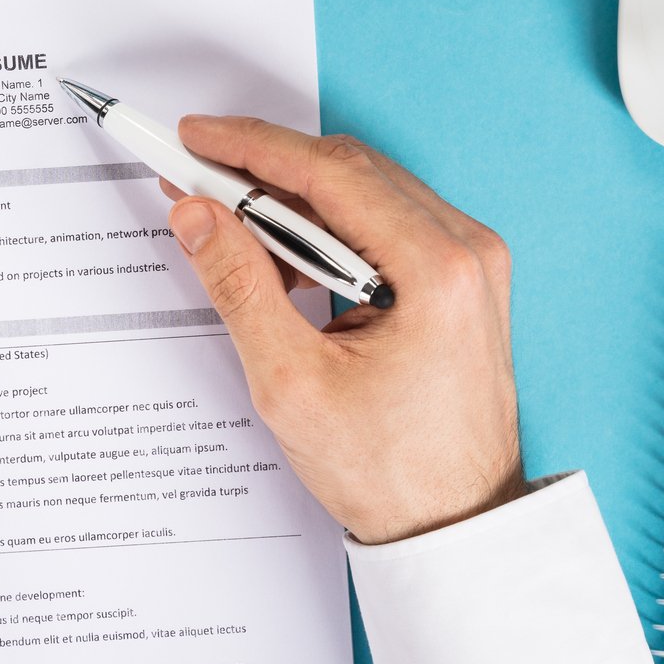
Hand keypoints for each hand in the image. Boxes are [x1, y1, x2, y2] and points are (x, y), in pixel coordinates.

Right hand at [164, 117, 524, 544]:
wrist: (455, 526)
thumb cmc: (391, 471)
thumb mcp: (291, 383)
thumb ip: (238, 286)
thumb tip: (198, 216)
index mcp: (436, 269)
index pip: (329, 173)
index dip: (250, 146)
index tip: (194, 136)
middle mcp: (466, 251)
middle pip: (349, 171)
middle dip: (264, 167)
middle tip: (194, 171)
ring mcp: (469, 264)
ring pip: (365, 193)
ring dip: (292, 199)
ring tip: (226, 223)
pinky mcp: (459, 282)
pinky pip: (383, 225)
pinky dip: (326, 229)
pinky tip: (279, 258)